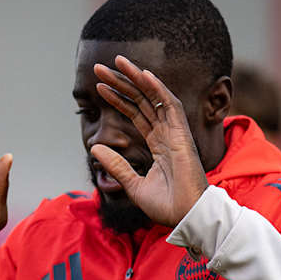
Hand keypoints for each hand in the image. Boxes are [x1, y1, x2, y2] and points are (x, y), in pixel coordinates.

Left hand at [91, 55, 207, 226]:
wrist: (185, 216)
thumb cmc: (166, 205)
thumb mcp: (133, 184)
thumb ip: (116, 165)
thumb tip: (95, 147)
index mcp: (158, 144)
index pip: (135, 113)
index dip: (118, 98)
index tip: (99, 87)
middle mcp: (167, 134)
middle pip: (141, 100)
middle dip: (121, 82)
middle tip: (100, 68)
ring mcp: (175, 132)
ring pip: (154, 97)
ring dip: (136, 78)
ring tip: (116, 62)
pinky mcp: (182, 135)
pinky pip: (170, 105)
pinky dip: (158, 89)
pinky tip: (143, 75)